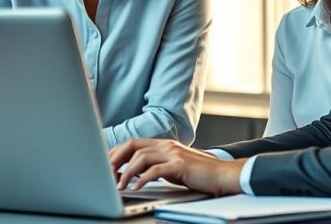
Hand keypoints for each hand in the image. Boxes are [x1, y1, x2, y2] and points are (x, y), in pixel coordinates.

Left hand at [108, 139, 245, 196]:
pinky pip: (155, 171)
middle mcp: (167, 145)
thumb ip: (157, 165)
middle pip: (133, 146)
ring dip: (126, 172)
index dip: (117, 153)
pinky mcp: (180, 165)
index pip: (134, 143)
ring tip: (119, 186)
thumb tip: (135, 173)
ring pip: (141, 157)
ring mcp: (173, 153)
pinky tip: (136, 188)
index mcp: (164, 144)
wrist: (223, 174)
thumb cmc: (200, 174)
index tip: (107, 165)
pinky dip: (142, 179)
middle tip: (106, 174)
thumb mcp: (174, 166)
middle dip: (116, 159)